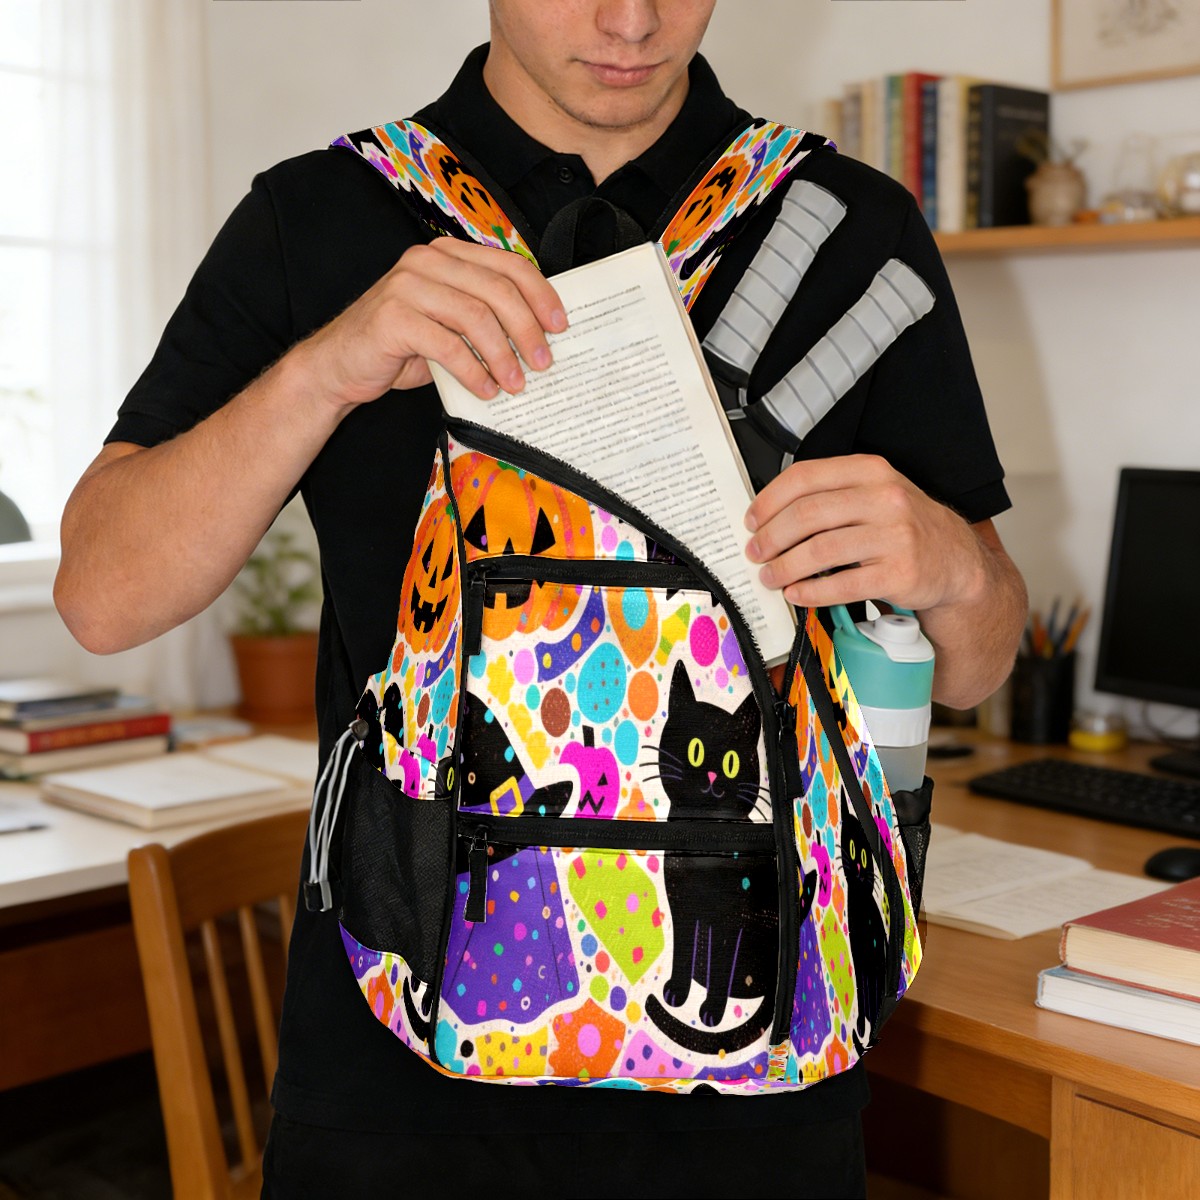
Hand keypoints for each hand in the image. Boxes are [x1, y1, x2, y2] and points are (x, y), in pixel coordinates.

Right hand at [298, 238, 566, 409]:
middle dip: (527, 330)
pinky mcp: (392, 317)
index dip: (540, 295)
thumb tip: (539, 339)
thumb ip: (483, 318)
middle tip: (544, 363)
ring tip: (516, 384)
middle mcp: (427, 261)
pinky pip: (447, 345)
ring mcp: (407, 286)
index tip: (560, 327)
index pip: (507, 265)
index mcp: (447, 255)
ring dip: (503, 356)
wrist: (339, 366)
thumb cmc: (400, 347)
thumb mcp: (448, 325)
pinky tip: (486, 391)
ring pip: (475, 317)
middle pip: (497, 290)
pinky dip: (473, 372)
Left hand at [743, 454, 986, 613]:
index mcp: (870, 471)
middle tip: (756, 553)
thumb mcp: (874, 494)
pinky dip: (811, 592)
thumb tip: (770, 515)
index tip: (752, 520)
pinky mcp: (899, 573)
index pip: (806, 477)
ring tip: (771, 577)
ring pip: (821, 550)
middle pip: (808, 514)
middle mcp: (884, 498)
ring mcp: (895, 535)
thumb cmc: (904, 527)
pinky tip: (797, 594)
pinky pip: (842, 584)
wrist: (955, 560)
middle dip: (772, 537)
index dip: (769, 500)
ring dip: (785, 567)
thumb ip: (830, 495)